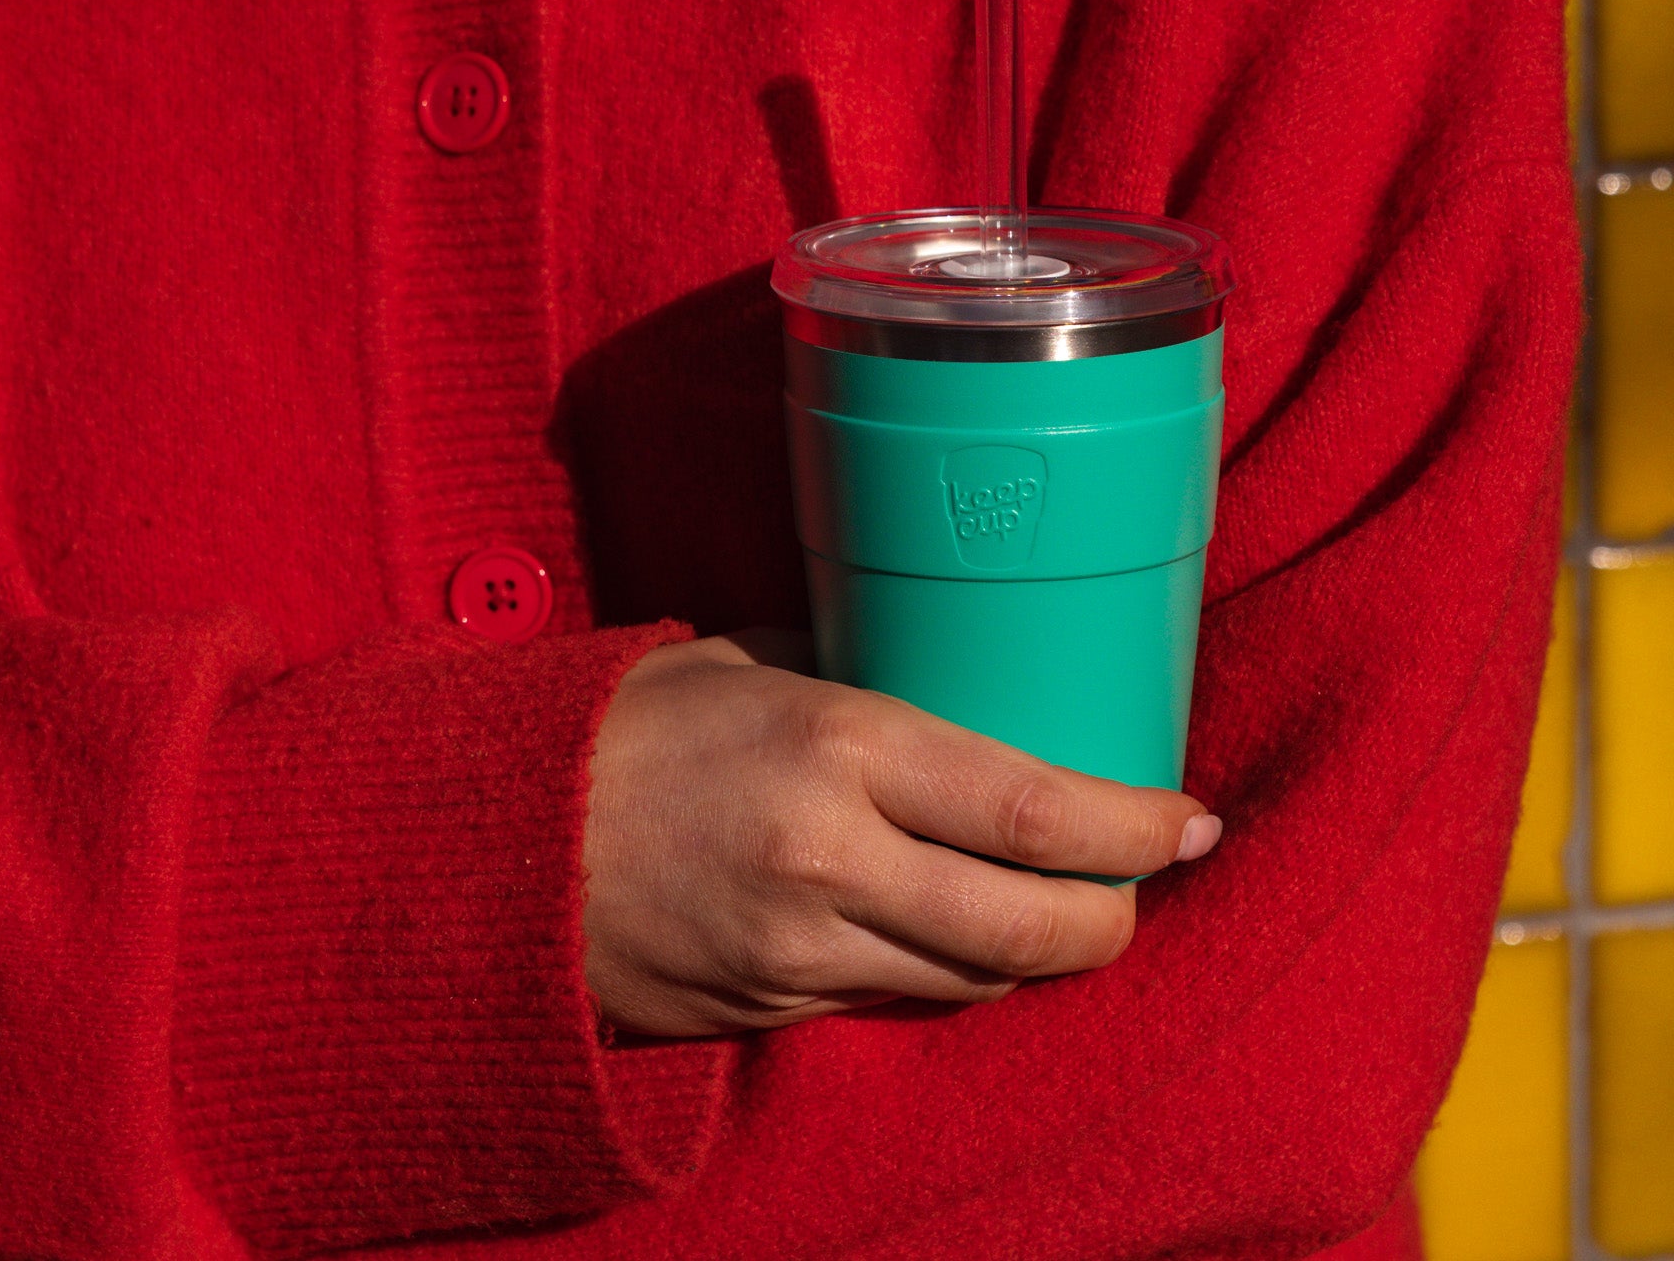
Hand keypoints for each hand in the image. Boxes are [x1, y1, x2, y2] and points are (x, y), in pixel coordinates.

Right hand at [580, 630, 1224, 1037]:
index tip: (1192, 821)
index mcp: (836, 748)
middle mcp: (829, 860)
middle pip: (1027, 927)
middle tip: (1146, 883)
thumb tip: (963, 674)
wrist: (480, 844)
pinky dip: (939, 974)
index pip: (1030, 809)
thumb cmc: (622, 727)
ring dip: (1030, 953)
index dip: (1132, 828)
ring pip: (971, 980)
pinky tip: (950, 934)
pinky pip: (890, 1002)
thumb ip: (858, 676)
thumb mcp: (748, 662)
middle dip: (1110, 917)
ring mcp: (797, 952)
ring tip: (1062, 905)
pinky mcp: (766, 1011)